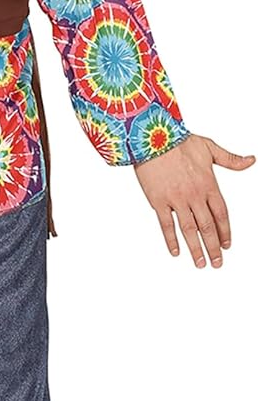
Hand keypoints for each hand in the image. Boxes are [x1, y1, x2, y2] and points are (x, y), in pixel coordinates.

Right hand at [134, 134, 254, 267]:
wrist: (153, 137)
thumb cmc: (180, 141)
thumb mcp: (210, 148)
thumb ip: (231, 159)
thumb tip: (251, 160)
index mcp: (209, 185)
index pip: (221, 215)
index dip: (225, 232)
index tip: (227, 245)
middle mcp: (194, 195)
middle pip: (207, 227)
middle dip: (213, 247)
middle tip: (217, 263)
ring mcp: (176, 200)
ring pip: (189, 230)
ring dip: (196, 249)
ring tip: (200, 264)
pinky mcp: (158, 201)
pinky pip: (166, 225)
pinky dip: (171, 240)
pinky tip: (176, 252)